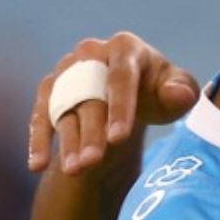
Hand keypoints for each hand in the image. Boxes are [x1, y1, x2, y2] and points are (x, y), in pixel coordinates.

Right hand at [28, 32, 200, 175]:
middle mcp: (90, 54)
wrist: (133, 91)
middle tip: (93, 162)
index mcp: (125, 48)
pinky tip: (37, 166)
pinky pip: (40, 115)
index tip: (119, 138)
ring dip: (67, 142)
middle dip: (91, 132)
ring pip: (64, 109)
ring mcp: (66, 71)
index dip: (119, 108)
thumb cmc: (160, 91)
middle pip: (89, 97)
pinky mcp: (50, 90)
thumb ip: (182, 91)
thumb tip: (177, 94)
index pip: (120, 78)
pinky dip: (38, 141)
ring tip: (74, 171)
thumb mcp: (178, 91)